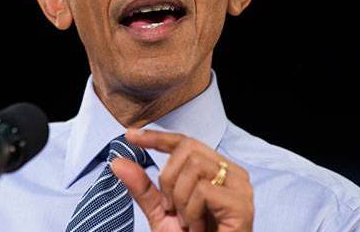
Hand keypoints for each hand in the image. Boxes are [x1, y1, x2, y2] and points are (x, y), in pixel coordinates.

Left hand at [111, 128, 253, 231]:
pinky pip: (203, 190)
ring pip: (195, 166)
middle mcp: (232, 173)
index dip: (157, 136)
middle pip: (187, 149)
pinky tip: (196, 228)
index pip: (186, 142)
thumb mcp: (161, 213)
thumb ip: (143, 188)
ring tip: (187, 222)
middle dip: (168, 178)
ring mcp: (240, 188)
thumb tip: (117, 162)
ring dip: (180, 198)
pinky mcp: (242, 205)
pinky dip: (191, 211)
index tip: (130, 136)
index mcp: (216, 171)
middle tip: (171, 208)